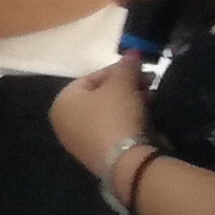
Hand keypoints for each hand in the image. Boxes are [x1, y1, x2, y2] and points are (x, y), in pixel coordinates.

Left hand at [49, 55, 152, 181]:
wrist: (124, 162)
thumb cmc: (115, 115)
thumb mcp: (122, 84)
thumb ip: (126, 66)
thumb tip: (132, 52)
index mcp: (62, 101)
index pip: (91, 77)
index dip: (119, 70)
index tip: (141, 69)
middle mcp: (63, 122)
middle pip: (100, 96)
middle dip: (127, 87)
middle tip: (150, 83)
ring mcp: (77, 141)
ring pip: (107, 113)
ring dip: (131, 102)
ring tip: (152, 98)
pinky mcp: (95, 155)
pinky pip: (111, 130)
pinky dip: (127, 121)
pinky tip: (146, 117)